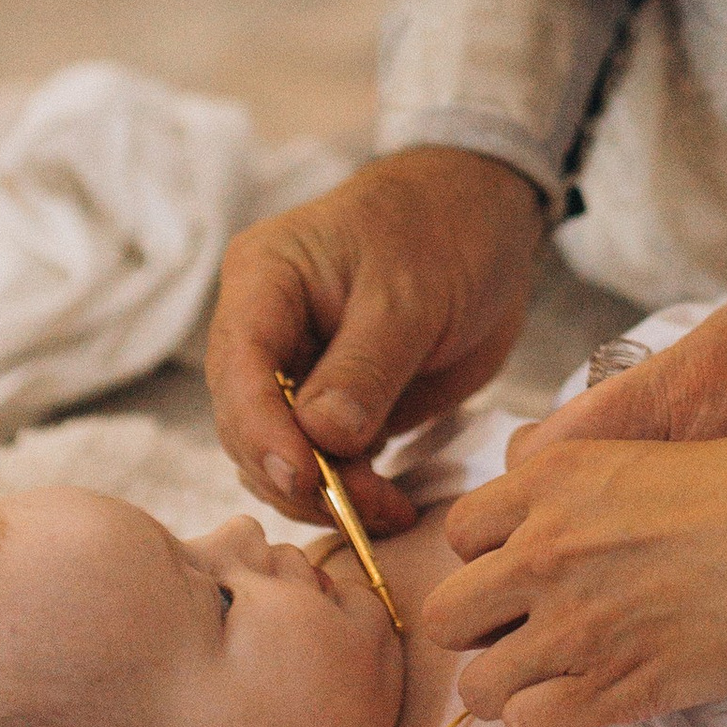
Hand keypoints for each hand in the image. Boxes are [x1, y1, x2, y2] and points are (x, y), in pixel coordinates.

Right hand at [206, 148, 546, 534]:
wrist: (487, 216)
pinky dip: (350, 493)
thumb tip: (321, 439)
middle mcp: (265, 330)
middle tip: (366, 507)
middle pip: (250, 425)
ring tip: (389, 510)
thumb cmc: (445, 230)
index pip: (238, 366)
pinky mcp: (332, 404)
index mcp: (264, 280)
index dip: (263, 431)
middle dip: (300, 476)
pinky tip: (392, 507)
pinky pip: (323, 463)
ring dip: (327, 497)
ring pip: (281, 456)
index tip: (305, 478)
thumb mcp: (412, 294)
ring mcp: (296, 371)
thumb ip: (366, 366)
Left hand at [423, 403, 726, 726]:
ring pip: (477, 687)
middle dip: (481, 628)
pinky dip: (548, 722)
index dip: (489, 558)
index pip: (458, 534)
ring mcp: (574, 622)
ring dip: (510, 685)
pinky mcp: (613, 684)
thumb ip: (570, 490)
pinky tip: (585, 699)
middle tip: (528, 629)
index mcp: (550, 479)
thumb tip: (530, 525)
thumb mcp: (635, 453)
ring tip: (555, 673)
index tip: (525, 570)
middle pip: (446, 617)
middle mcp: (543, 548)